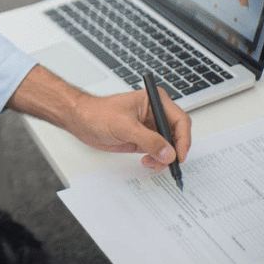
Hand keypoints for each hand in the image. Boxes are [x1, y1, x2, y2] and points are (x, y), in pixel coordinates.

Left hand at [8, 65, 191, 169]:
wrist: (80, 120)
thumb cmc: (97, 113)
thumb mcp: (124, 126)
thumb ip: (148, 140)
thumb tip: (168, 152)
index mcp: (155, 101)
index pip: (181, 120)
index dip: (184, 139)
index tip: (179, 155)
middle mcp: (155, 113)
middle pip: (178, 135)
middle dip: (174, 151)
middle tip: (167, 163)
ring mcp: (150, 127)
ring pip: (169, 147)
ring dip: (164, 158)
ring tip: (151, 162)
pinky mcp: (144, 139)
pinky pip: (158, 152)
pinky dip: (157, 160)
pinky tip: (147, 162)